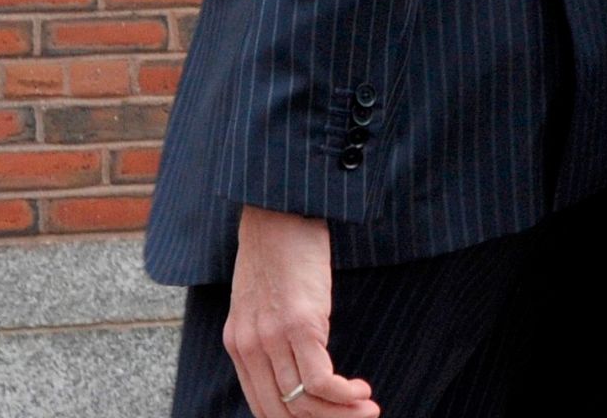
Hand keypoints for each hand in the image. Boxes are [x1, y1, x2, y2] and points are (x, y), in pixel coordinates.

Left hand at [225, 206, 378, 417]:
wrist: (279, 210)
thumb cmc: (280, 249)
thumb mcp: (264, 296)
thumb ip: (271, 329)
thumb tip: (298, 356)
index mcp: (238, 344)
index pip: (263, 406)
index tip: (331, 417)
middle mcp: (250, 347)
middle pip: (284, 412)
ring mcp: (273, 338)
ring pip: (304, 403)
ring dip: (341, 414)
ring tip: (368, 410)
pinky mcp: (301, 324)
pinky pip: (320, 380)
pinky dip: (345, 394)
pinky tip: (362, 389)